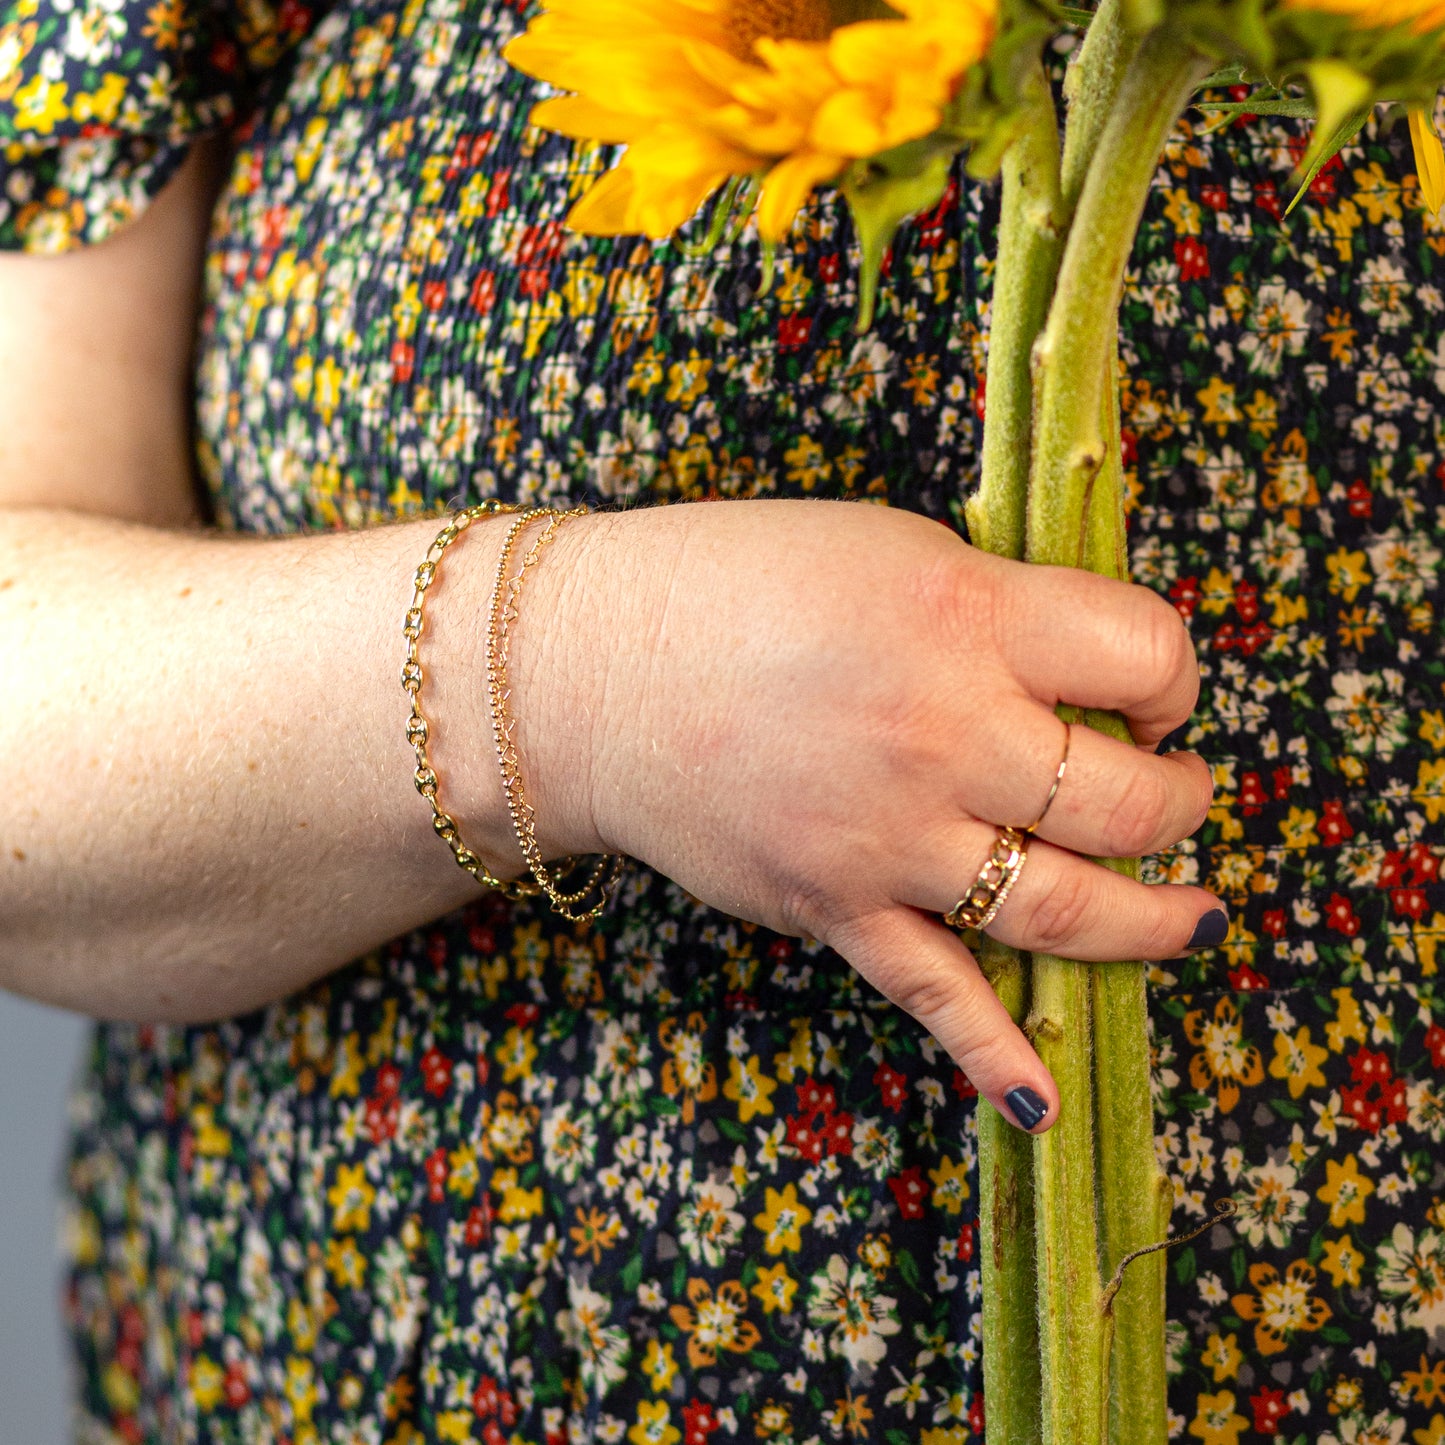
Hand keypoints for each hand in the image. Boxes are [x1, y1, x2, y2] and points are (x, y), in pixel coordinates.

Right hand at [518, 499, 1217, 1132]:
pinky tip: (1043, 1096)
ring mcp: (890, 835)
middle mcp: (944, 731)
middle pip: (1130, 798)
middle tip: (1175, 791)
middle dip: (1180, 800)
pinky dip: (994, 1053)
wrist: (589, 671)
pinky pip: (934, 992)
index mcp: (965, 615)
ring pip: (1069, 909)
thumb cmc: (732, 584)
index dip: (1172, 675)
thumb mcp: (886, 548)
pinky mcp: (835, 907)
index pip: (1146, 656)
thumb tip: (1084, 674)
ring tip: (1193, 917)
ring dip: (1153, 922)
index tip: (1151, 689)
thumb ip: (996, 609)